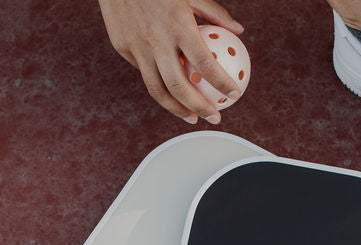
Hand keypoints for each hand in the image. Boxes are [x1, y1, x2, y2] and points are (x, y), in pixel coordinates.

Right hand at [98, 0, 244, 123]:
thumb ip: (214, 12)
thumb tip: (238, 31)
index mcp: (177, 25)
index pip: (204, 64)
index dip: (222, 83)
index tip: (234, 94)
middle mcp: (156, 40)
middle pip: (179, 87)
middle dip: (199, 107)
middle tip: (214, 117)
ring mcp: (136, 47)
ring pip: (157, 89)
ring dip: (176, 109)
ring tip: (191, 116)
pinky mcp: (123, 47)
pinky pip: (143, 72)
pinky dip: (159, 83)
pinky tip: (170, 90)